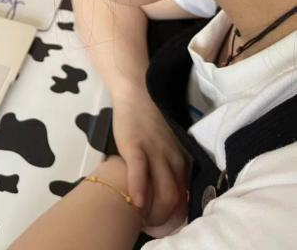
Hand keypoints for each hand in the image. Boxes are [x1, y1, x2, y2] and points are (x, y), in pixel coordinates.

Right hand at [111, 84, 190, 231]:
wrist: (137, 92)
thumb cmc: (150, 119)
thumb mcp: (169, 145)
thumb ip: (170, 166)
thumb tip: (167, 193)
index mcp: (183, 162)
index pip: (186, 198)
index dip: (174, 217)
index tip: (162, 225)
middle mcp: (174, 161)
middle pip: (176, 200)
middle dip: (163, 221)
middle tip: (148, 228)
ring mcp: (156, 154)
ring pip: (163, 192)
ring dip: (153, 213)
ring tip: (139, 221)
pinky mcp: (135, 148)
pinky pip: (141, 174)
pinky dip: (140, 191)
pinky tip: (135, 203)